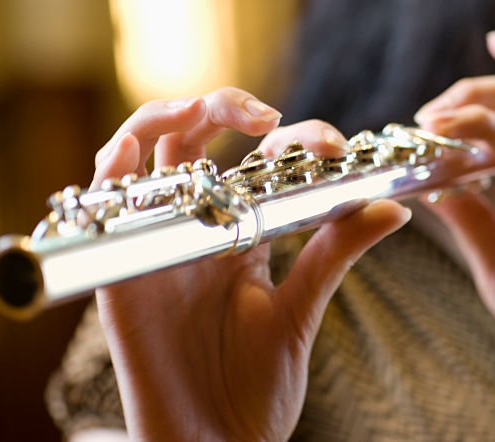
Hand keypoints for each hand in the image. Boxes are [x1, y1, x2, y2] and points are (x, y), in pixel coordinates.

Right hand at [90, 88, 409, 441]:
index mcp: (241, 232)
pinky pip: (100, 206)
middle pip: (196, 139)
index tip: (335, 148)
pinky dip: (111, 169)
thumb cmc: (253, 389)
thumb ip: (335, 254)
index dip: (296, 140)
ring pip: (144, 155)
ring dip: (167, 119)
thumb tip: (393, 208)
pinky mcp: (117, 270)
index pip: (263, 161)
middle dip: (225, 106)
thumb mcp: (300, 312)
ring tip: (205, 112)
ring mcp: (154, 242)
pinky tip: (131, 153)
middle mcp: (194, 227)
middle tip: (266, 115)